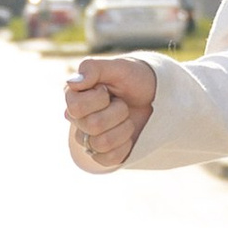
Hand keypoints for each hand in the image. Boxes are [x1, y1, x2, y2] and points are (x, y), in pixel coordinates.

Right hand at [64, 55, 155, 173]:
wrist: (155, 96)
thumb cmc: (134, 79)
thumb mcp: (119, 67)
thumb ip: (93, 68)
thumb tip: (72, 82)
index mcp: (75, 97)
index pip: (76, 108)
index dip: (98, 99)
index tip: (108, 90)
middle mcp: (78, 119)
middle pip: (93, 125)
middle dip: (117, 112)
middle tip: (122, 103)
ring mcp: (89, 139)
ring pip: (102, 143)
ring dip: (123, 128)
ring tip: (126, 117)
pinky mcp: (102, 155)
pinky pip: (109, 159)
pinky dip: (124, 146)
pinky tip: (127, 134)